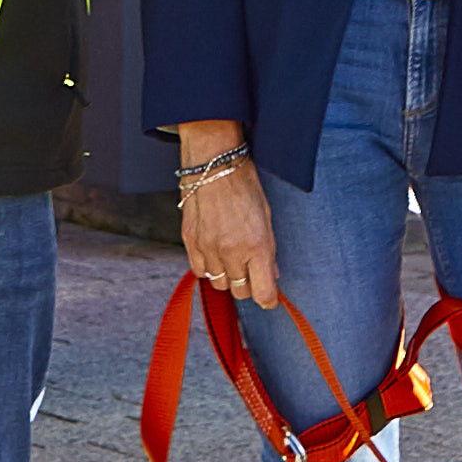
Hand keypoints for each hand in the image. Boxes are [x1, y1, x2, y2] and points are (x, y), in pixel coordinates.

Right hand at [177, 148, 282, 301]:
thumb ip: (268, 251)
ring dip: (228, 276)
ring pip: (219, 283)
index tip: (270, 296)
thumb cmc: (245, 185)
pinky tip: (215, 253)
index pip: (264, 293)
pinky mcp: (190, 242)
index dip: (269, 299)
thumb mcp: (266, 217)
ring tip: (233, 257)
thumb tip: (271, 275)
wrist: (213, 162)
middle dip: (249, 285)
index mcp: (257, 246)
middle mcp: (231, 252)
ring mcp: (208, 248)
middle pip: (240, 292)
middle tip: (252, 270)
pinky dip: (209, 267)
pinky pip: (200, 271)